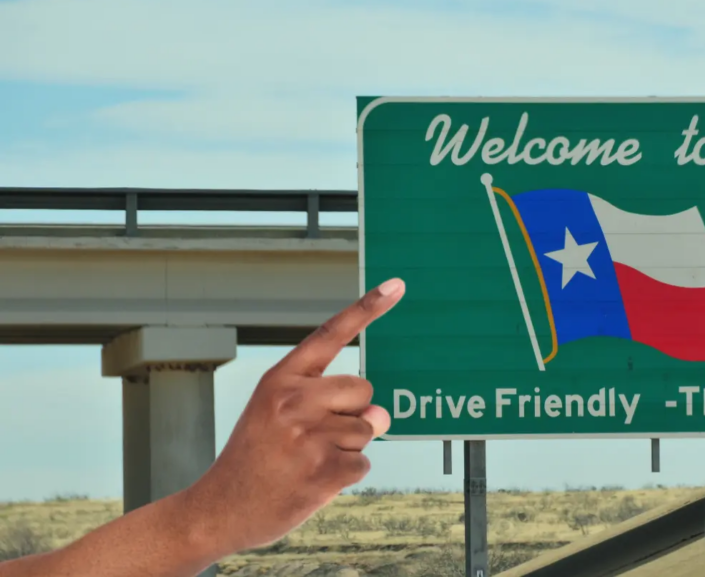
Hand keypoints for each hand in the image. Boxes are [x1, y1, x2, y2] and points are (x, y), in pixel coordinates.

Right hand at [181, 278, 405, 556]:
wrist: (218, 509)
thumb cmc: (255, 457)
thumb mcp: (275, 413)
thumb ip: (329, 402)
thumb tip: (382, 414)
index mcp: (280, 379)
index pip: (331, 334)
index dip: (368, 308)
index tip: (397, 285)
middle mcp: (294, 400)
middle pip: (363, 389)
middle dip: (352, 412)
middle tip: (314, 437)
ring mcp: (309, 436)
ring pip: (366, 429)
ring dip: (347, 448)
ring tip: (307, 460)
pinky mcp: (324, 471)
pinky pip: (363, 463)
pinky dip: (346, 475)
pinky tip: (313, 480)